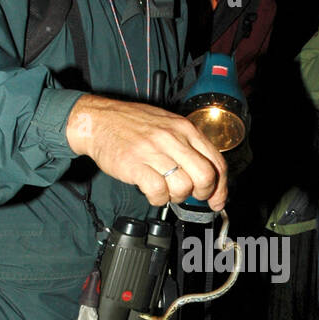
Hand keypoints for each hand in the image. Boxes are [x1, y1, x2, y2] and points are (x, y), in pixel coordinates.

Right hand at [66, 95, 227, 210]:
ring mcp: (154, 151)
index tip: (217, 199)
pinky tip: (152, 192)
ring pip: (183, 187)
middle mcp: (173, 138)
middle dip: (203, 193)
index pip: (216, 161)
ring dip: (177, 197)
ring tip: (166, 191)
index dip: (221, 186)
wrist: (98, 120)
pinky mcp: (135, 165)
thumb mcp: (167, 125)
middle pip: (205, 176)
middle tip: (192, 195)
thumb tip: (207, 172)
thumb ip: (188, 145)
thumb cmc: (132, 124)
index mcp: (185, 129)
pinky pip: (158, 192)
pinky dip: (158, 199)